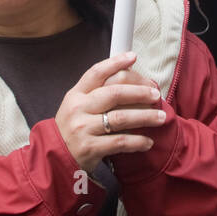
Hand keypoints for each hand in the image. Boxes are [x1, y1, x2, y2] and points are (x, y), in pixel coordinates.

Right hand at [54, 52, 166, 170]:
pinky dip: (138, 141)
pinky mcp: (90, 148)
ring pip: (121, 118)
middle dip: (139, 92)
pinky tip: (148, 141)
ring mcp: (83, 128)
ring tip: (161, 117)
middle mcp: (78, 109)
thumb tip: (128, 75)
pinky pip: (120, 142)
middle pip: (114, 94)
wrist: (56, 158)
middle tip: (156, 94)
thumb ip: (96, 92)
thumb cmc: (72, 128)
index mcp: (76, 94)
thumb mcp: (77, 106)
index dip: (115, 62)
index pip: (96, 73)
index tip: (133, 57)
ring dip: (145, 117)